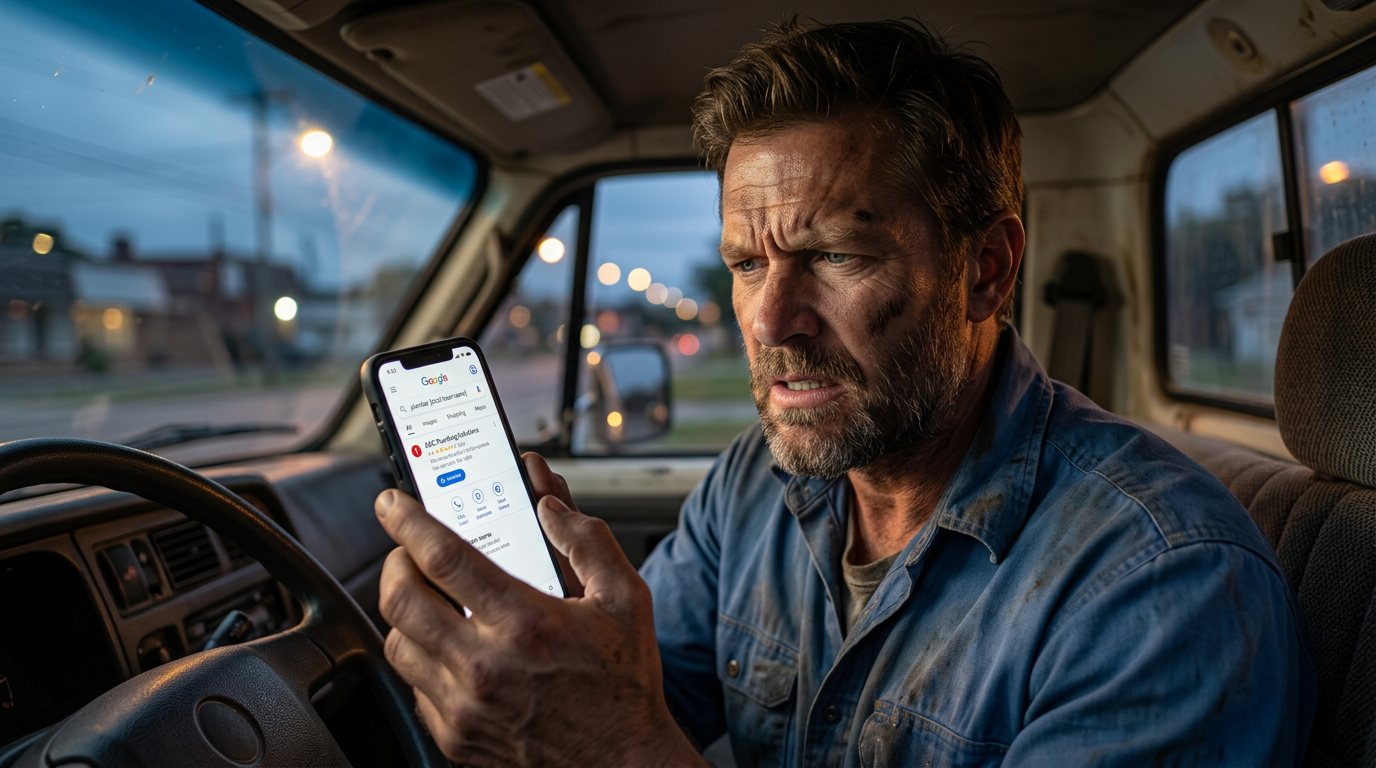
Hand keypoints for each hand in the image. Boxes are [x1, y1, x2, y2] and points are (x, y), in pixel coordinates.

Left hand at [374, 453, 703, 766]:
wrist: (622, 763)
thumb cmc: (623, 685)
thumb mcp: (625, 599)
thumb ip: (588, 542)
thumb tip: (549, 507)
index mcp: (524, 625)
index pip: (443, 558)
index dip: (407, 521)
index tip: (392, 503)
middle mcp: (485, 668)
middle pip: (401, 599)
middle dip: (393, 561)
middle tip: (406, 550)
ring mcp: (464, 708)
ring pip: (397, 643)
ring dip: (403, 610)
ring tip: (427, 597)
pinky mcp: (454, 737)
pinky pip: (413, 686)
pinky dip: (420, 656)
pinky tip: (446, 645)